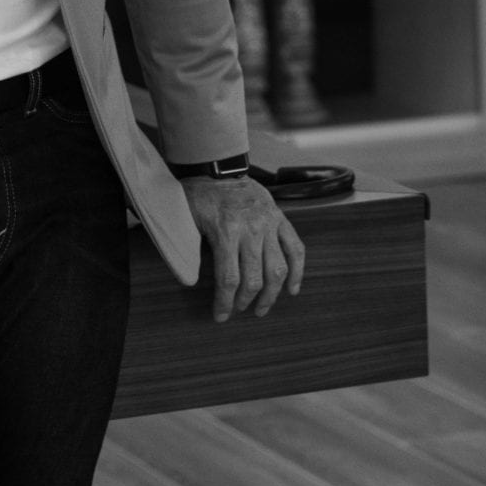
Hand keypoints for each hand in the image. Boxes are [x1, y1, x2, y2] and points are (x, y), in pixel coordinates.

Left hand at [182, 176, 304, 321]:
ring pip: (277, 268)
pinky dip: (298, 271)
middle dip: (246, 301)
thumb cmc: (199, 197)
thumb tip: (191, 283)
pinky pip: (296, 248)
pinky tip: (292, 290)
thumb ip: (191, 249)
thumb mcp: (188, 221)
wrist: (220, 168)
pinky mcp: (281, 219)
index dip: (225, 302)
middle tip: (239, 311)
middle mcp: (251, 229)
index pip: (229, 278)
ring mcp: (269, 223)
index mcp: (226, 230)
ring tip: (262, 308)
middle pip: (254, 278)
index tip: (220, 317)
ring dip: (271, 294)